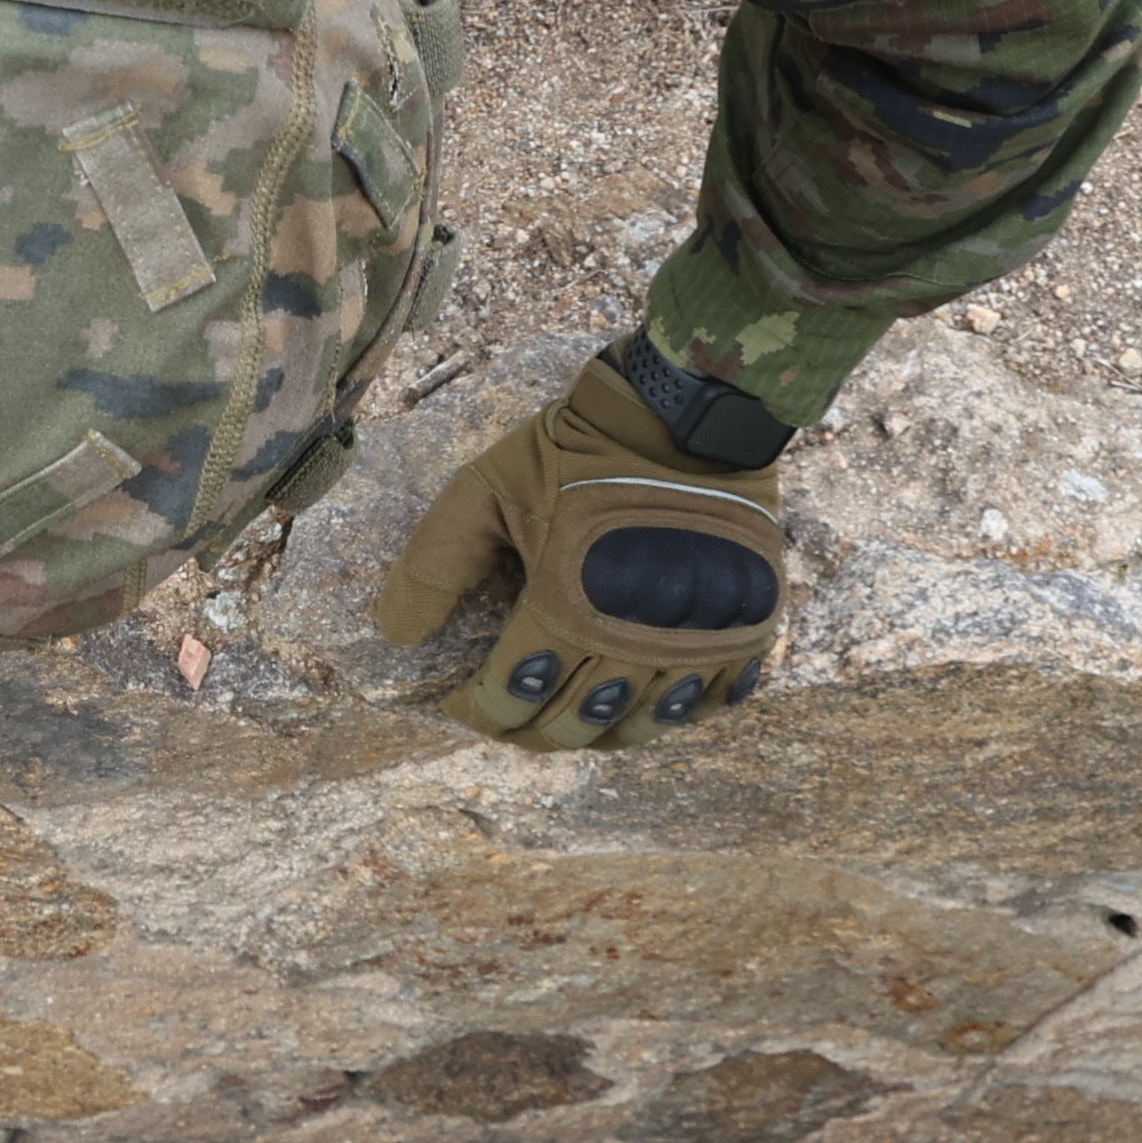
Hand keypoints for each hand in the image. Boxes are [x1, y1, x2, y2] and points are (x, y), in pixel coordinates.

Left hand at [370, 358, 783, 750]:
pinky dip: (677, 711)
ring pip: (643, 725)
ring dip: (600, 730)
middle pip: (575, 724)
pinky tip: (649, 699)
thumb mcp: (483, 489)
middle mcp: (636, 636)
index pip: (512, 698)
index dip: (478, 712)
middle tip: (511, 717)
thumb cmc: (575, 450)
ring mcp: (699, 638)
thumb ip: (432, 564)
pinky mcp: (747, 626)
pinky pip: (712, 701)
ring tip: (574, 718)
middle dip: (531, 730)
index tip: (462, 703)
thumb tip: (393, 635)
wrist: (684, 412)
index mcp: (567, 606)